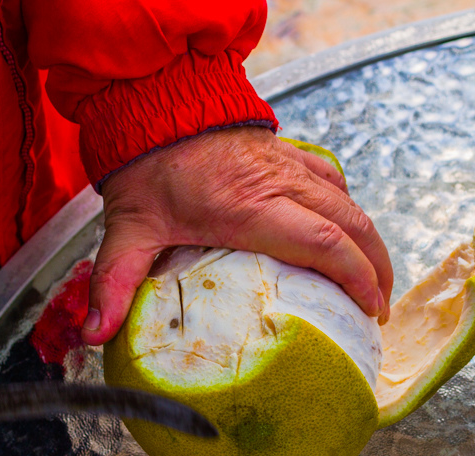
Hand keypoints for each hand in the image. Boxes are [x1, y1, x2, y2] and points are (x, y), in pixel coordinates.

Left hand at [81, 126, 392, 344]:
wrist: (156, 101)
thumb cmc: (147, 165)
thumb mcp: (129, 227)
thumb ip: (114, 281)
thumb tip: (96, 334)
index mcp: (248, 207)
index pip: (323, 243)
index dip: (356, 277)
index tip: (368, 309)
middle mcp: (280, 185)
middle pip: (351, 225)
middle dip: (376, 269)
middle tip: (379, 308)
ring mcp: (289, 166)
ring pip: (350, 203)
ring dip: (370, 243)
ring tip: (375, 280)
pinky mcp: (289, 154)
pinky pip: (333, 181)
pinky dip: (348, 211)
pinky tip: (347, 233)